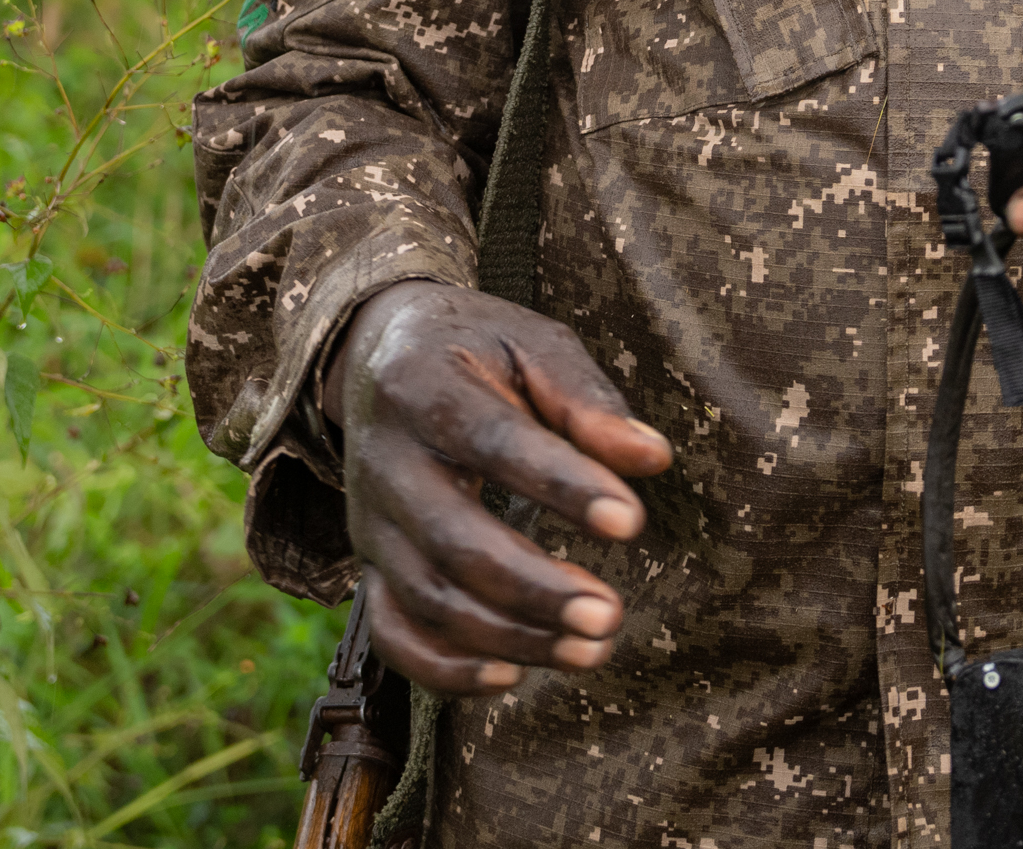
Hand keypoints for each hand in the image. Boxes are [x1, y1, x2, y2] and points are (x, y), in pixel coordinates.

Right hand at [320, 282, 673, 695]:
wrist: (378, 353)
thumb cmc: (475, 349)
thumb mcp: (532, 344)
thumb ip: (588, 400)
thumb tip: (652, 460)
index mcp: (424, 388)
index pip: (495, 444)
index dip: (562, 487)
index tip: (631, 522)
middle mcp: (384, 462)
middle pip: (452, 541)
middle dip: (535, 588)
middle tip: (610, 615)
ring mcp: (370, 521)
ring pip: (428, 598)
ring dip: (509, 636)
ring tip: (591, 650)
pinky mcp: (369, 565)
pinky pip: (394, 633)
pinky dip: (443, 670)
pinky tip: (510, 678)